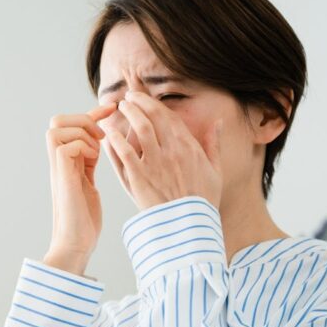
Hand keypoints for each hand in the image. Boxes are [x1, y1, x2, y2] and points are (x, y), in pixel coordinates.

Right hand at [43, 102, 118, 272]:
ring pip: (57, 128)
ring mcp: (58, 169)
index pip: (72, 125)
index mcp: (66, 161)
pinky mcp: (61, 177)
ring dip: (82, 133)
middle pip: (56, 120)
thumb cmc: (84, 220)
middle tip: (100, 135)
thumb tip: (100, 145)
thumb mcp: (88, 182)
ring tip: (97, 152)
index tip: (111, 109)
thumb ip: (88, 163)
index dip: (92, 113)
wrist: (77, 243)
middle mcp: (58, 162)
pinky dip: (82, 146)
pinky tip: (93, 162)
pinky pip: (66, 145)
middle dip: (81, 119)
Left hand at [100, 90, 222, 211]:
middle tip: (127, 98)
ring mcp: (155, 164)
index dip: (153, 104)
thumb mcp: (215, 171)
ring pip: (140, 129)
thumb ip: (213, 144)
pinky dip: (116, 139)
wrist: (189, 227)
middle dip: (138, 103)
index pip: (168, 116)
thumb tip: (217, 122)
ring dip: (128, 115)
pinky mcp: (139, 178)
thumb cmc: (202, 201)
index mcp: (189, 147)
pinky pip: (125, 153)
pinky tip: (109, 132)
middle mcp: (171, 151)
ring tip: (119, 108)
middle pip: (152, 117)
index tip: (142, 98)